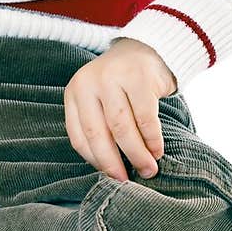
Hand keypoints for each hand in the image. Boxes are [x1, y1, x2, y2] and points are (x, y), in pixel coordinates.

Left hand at [63, 38, 177, 183]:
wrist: (145, 49)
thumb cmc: (120, 85)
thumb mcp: (99, 100)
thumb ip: (98, 126)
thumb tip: (109, 169)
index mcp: (74, 93)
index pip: (78, 135)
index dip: (94, 161)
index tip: (110, 177)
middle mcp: (89, 83)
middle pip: (98, 133)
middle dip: (113, 163)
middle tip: (127, 181)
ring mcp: (113, 78)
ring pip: (122, 128)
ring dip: (136, 154)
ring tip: (149, 169)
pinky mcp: (139, 78)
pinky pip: (146, 118)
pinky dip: (152, 139)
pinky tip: (157, 150)